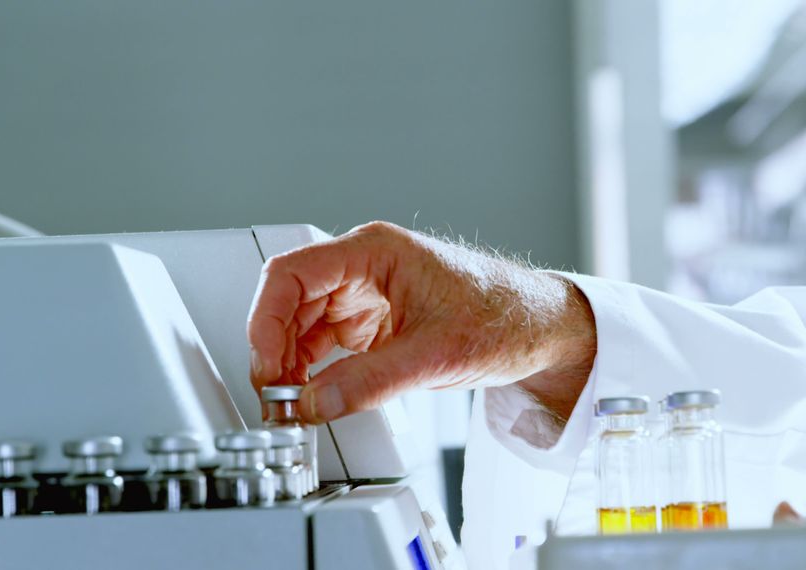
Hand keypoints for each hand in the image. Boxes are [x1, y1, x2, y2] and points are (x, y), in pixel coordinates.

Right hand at [247, 221, 596, 423]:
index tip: (265, 366)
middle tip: (275, 396)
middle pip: (291, 300)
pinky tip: (312, 394)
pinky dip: (312, 369)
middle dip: (274, 349)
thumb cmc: (504, 316)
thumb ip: (371, 381)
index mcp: (374, 252)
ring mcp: (367, 294)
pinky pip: (327, 342)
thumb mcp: (436, 356)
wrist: (540, 327)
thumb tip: (315, 402)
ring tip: (290, 402)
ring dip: (290, 363)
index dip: (266, 321)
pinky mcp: (375, 321)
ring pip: (303, 323)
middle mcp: (364, 267)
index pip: (292, 274)